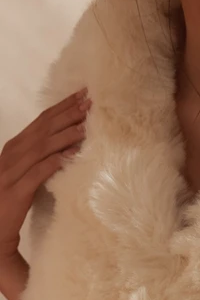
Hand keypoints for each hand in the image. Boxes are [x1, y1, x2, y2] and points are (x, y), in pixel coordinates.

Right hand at [0, 88, 90, 262]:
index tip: (81, 96)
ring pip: (42, 147)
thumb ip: (40, 160)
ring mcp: (11, 172)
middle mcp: (11, 155)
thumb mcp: (25, 175)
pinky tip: (72, 155)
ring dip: (65, 134)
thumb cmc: (12, 203)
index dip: (61, 108)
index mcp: (14, 149)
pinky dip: (55, 161)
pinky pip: (38, 172)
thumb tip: (69, 148)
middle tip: (89, 101)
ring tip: (86, 125)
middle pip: (42, 129)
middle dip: (66, 114)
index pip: (40, 122)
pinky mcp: (16, 191)